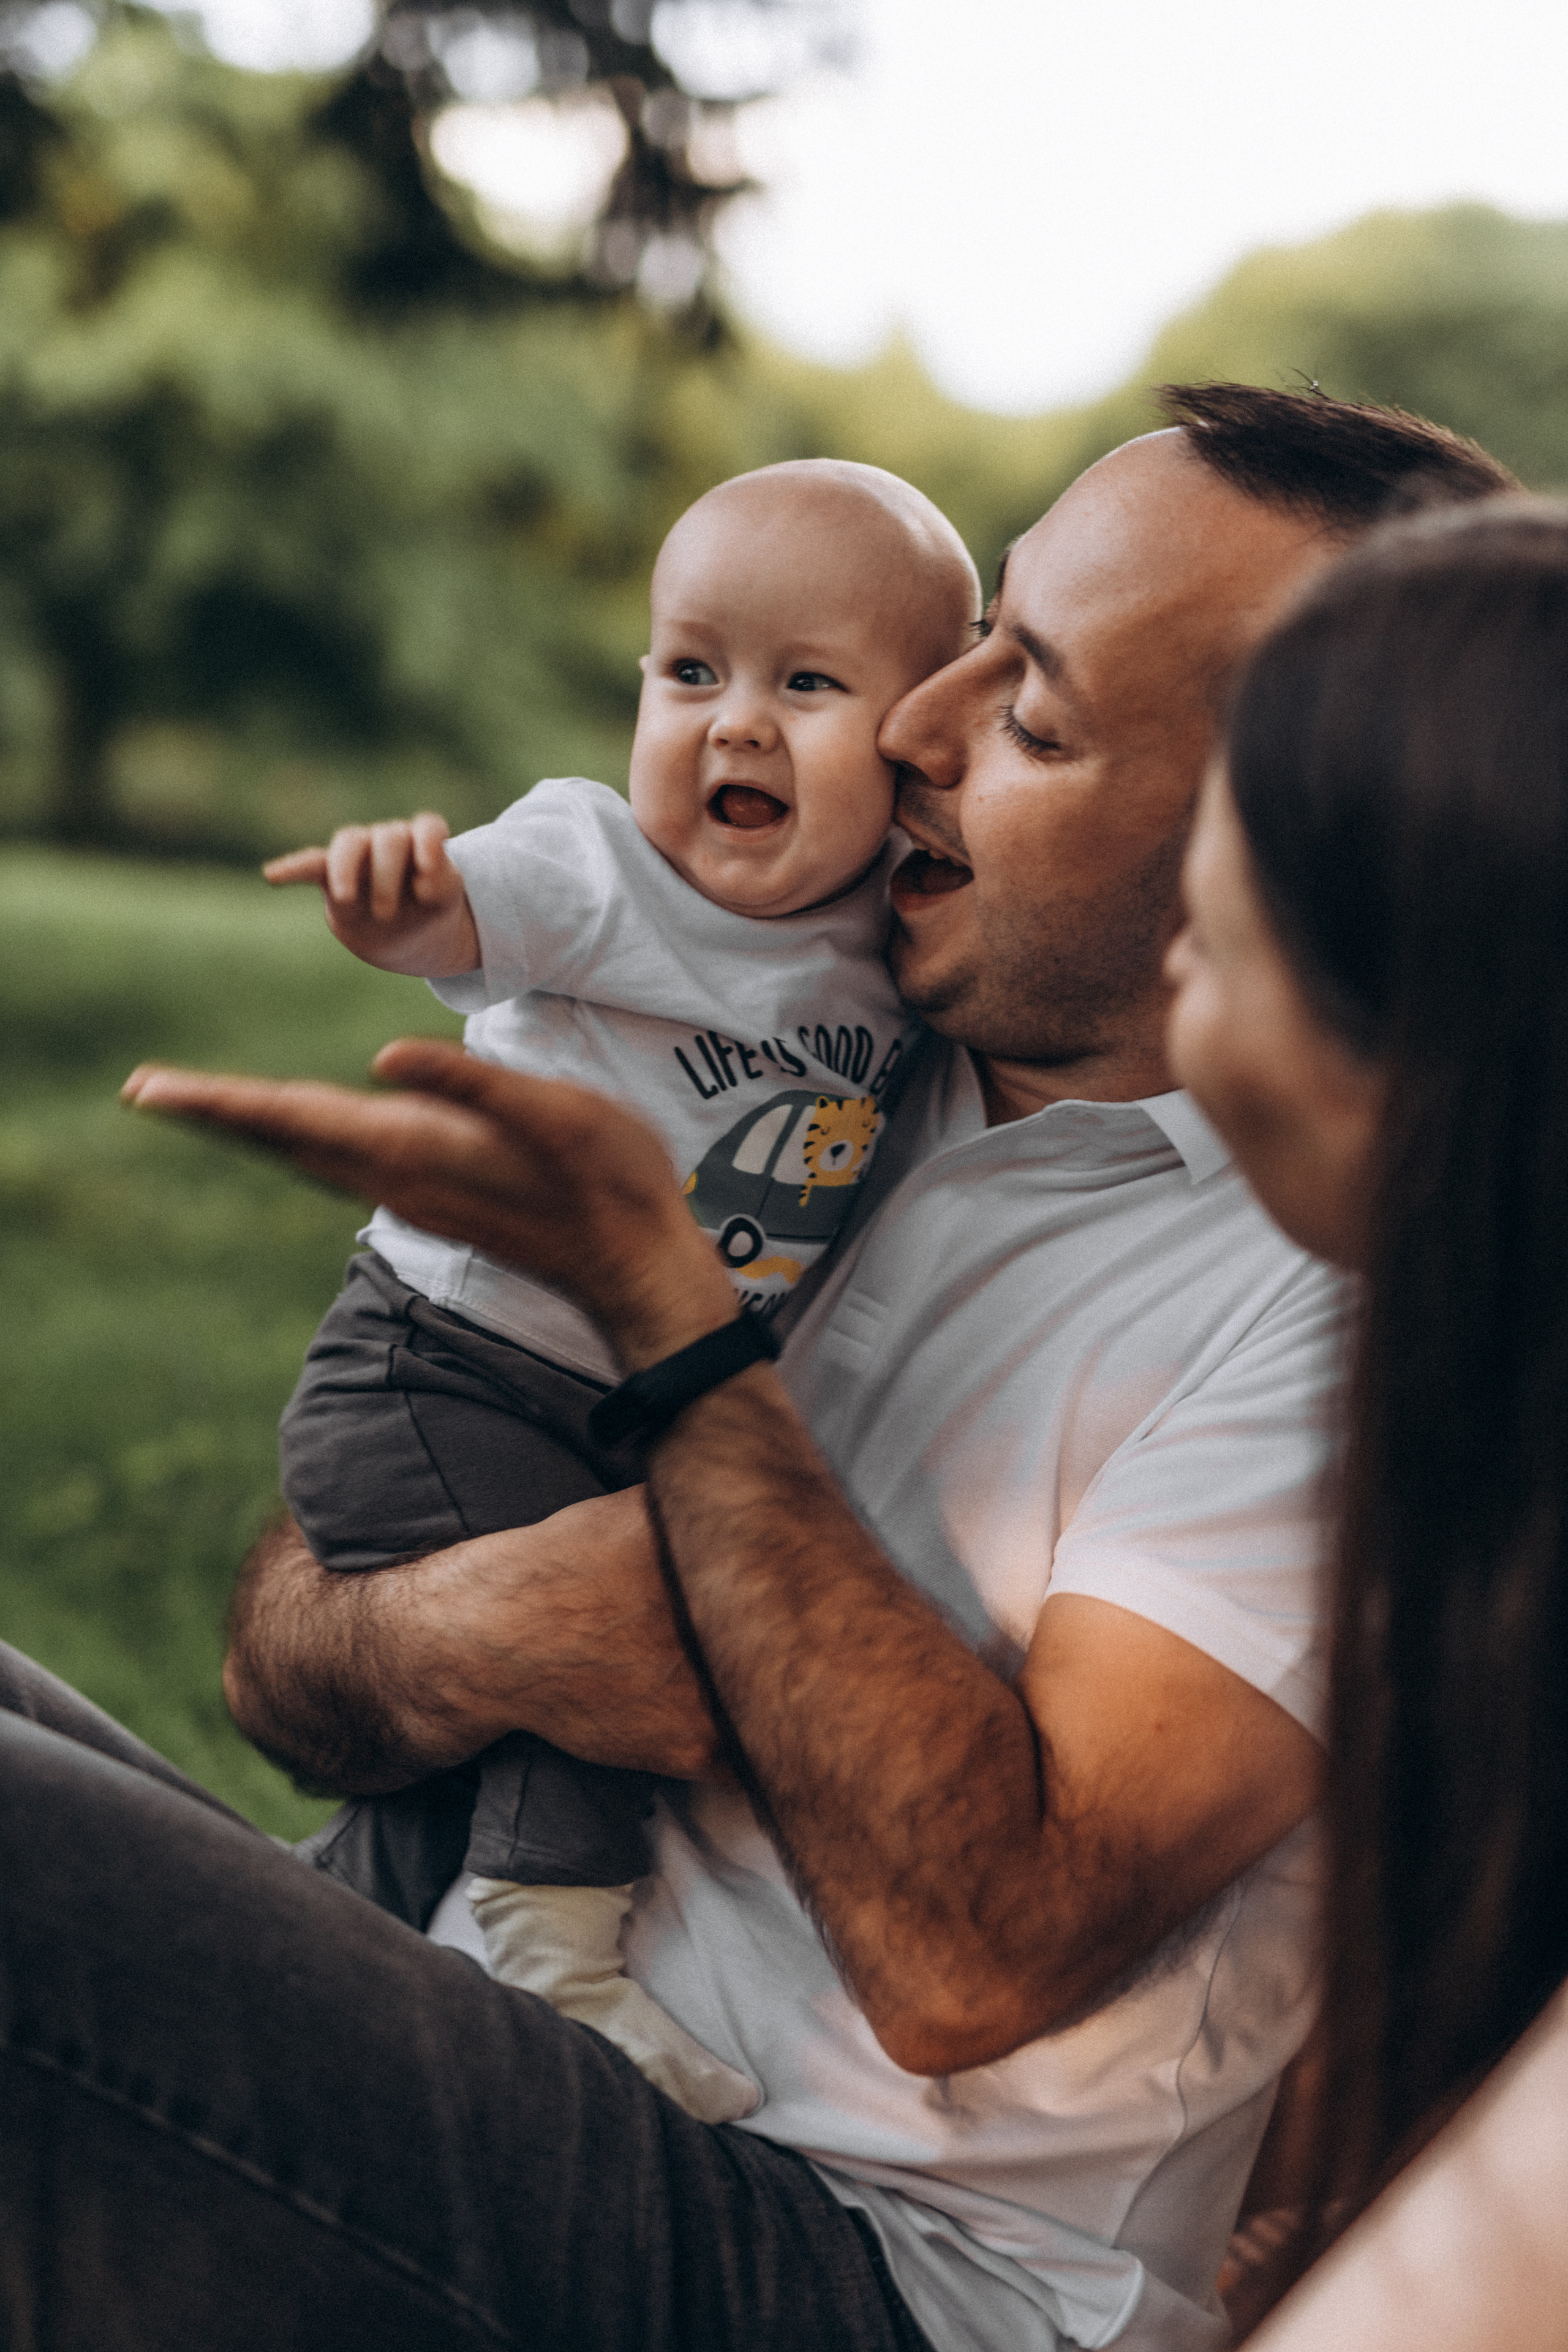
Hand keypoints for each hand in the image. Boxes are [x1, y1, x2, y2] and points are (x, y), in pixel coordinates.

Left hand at [122, 1038, 736, 1361]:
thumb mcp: (551, 1113)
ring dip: (249, 1127)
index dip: (218, 1100)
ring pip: (306, 1154)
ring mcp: (410, 1192)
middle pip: (282, 1138)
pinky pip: (337, 1163)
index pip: (292, 1116)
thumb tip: (382, 1058)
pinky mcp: (428, 1196)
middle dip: (212, 1111)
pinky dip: (295, 1139)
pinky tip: (293, 1127)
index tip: (148, 1089)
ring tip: (198, 1103)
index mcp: (412, 1147)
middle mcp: (394, 1177)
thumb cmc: (605, 1176)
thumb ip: (468, 1085)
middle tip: (141, 1089)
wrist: (631, 1260)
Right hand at [263, 815, 479, 977]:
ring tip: (346, 898)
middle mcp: (390, 840)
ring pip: (350, 841)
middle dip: (388, 873)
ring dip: (346, 869)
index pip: (427, 827)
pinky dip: (291, 867)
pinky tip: (272, 875)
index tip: (429, 873)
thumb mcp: (444, 901)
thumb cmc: (427, 910)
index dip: (429, 845)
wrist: (404, 936)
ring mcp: (360, 854)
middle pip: (389, 837)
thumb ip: (443, 885)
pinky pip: (309, 862)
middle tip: (387, 914)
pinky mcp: (331, 874)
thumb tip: (423, 884)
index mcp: (422, 843)